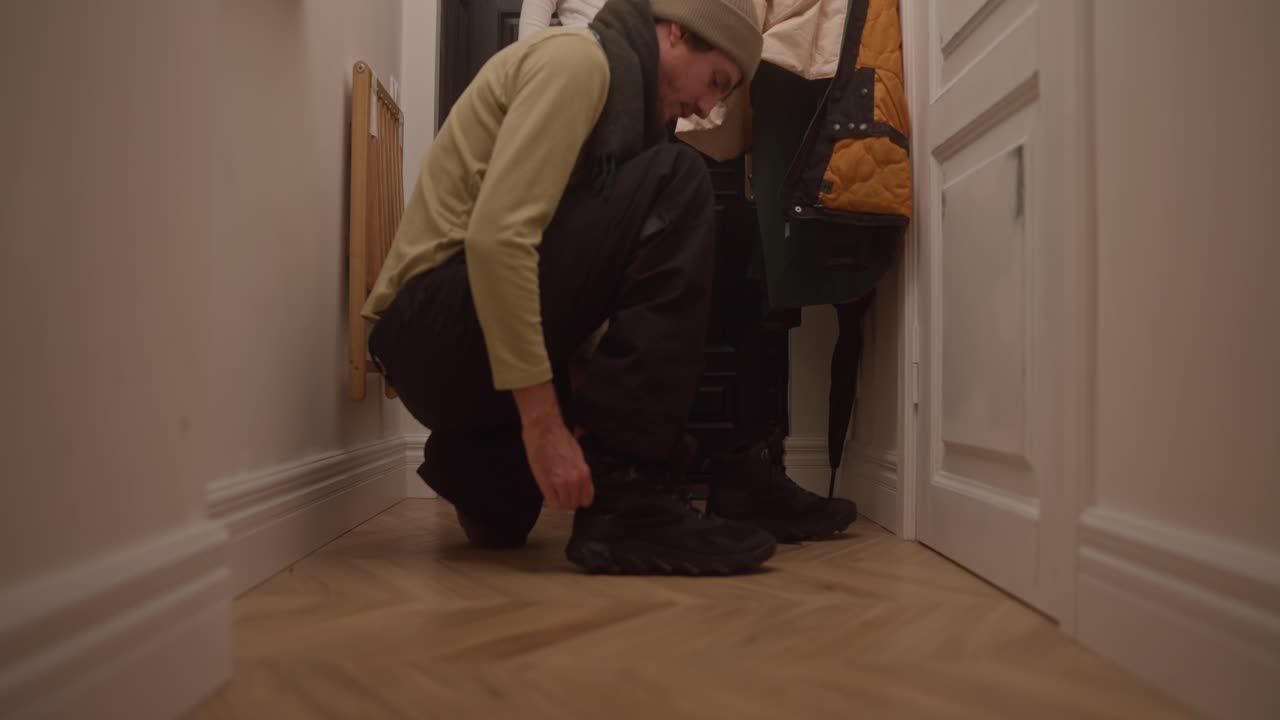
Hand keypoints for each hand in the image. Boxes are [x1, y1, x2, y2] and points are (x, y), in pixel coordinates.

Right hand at [513, 382, 593, 510]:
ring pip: (563, 506)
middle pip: (575, 504)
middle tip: (562, 493)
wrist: (544, 429)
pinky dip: (550, 500)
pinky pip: (552, 503)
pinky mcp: (547, 483)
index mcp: (584, 472)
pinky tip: (548, 492)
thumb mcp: (578, 455)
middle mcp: (576, 480)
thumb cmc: (559, 437)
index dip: (579, 499)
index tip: (574, 496)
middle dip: (568, 500)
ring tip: (554, 492)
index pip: (587, 499)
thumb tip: (580, 483)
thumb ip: (580, 472)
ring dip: (559, 501)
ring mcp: (561, 483)